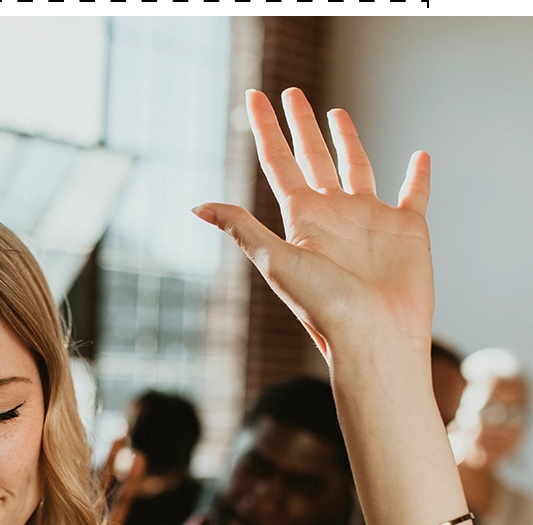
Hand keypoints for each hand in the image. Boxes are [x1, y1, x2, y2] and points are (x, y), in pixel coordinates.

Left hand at [194, 88, 433, 366]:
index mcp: (302, 219)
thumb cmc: (325, 307)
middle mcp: (333, 215)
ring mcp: (370, 220)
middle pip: (314, 157)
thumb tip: (198, 206)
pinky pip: (414, 193)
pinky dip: (418, 175)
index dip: (265, 128)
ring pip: (358, 167)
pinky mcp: (407, 228)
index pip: (279, 162)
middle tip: (292, 93)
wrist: (374, 336)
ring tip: (337, 113)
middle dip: (302, 125)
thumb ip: (242, 229)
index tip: (254, 97)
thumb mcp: (276, 262)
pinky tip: (419, 156)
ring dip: (347, 141)